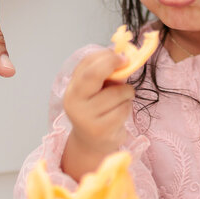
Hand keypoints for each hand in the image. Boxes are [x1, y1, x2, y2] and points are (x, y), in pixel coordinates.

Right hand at [61, 49, 135, 180]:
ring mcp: (85, 117)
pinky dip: (127, 107)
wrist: (92, 143)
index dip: (105, 56)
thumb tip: (123, 55)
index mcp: (72, 89)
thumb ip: (106, 74)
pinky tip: (119, 114)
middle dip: (112, 64)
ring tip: (121, 100)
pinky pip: (123, 109)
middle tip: (127, 62)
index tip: (121, 55)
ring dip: (127, 93)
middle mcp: (73, 103)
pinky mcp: (100, 130)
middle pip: (92, 75)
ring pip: (117, 93)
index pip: (85, 65)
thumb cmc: (98, 110)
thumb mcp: (97, 90)